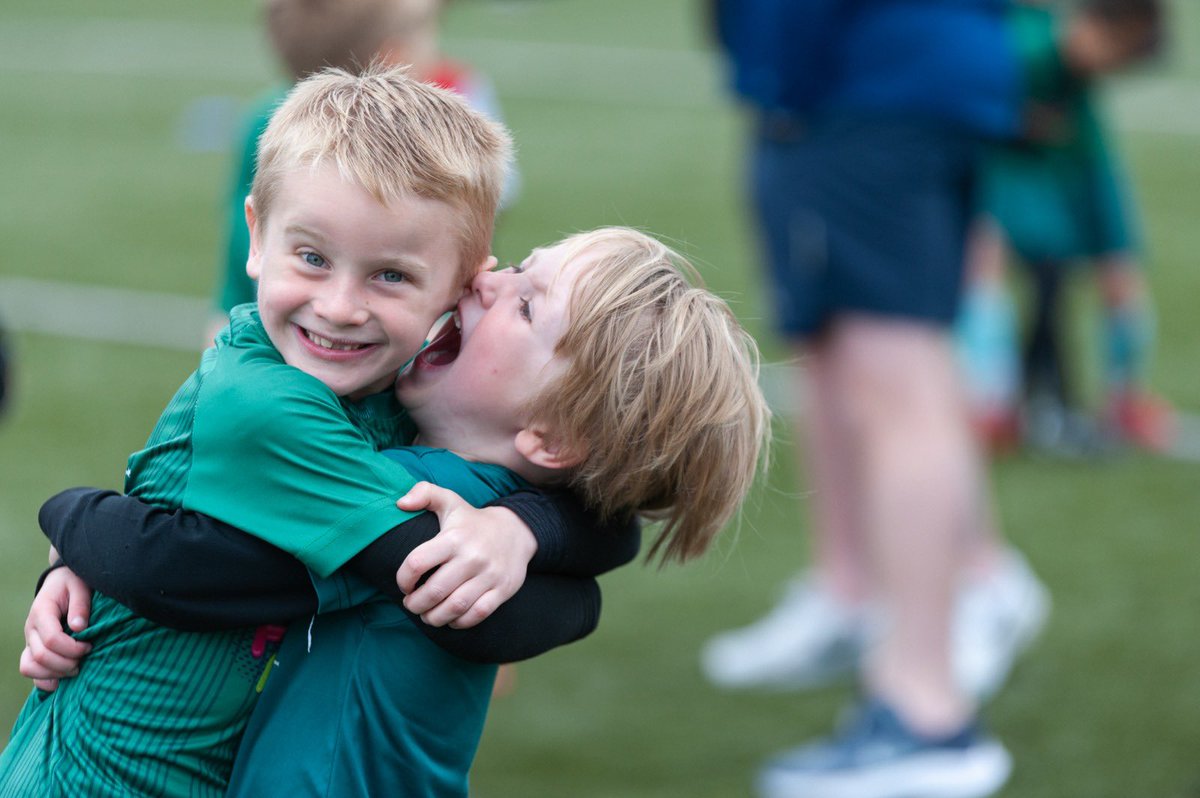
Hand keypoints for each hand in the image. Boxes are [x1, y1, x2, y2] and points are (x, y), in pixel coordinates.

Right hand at [20, 566, 92, 691]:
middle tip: (86, 656)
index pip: (51, 639)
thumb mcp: (80, 586)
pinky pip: (29, 670)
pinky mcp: (32, 649)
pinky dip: (43, 680)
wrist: (60, 582)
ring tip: (76, 668)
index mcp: (41, 612)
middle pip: (41, 656)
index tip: (90, 645)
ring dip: (55, 673)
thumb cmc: (73, 583)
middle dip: (67, 663)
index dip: (72, 648)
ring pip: (30, 667)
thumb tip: (79, 627)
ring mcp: (30, 640)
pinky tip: (61, 680)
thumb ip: (80, 605)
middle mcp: (31, 629)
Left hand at [396, 482, 536, 628]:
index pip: (417, 563)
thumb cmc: (472, 521)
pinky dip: (460, 622)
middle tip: (411, 605)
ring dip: (434, 617)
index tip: (404, 585)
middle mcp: (472, 557)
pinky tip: (451, 618)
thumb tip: (400, 503)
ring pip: (455, 606)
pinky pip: (478, 614)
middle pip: (434, 591)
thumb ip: (424, 493)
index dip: (403, 579)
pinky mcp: (503, 589)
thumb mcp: (450, 501)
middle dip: (415, 605)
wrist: (517, 531)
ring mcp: (489, 575)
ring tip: (427, 616)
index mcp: (454, 537)